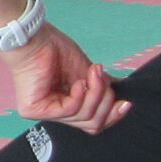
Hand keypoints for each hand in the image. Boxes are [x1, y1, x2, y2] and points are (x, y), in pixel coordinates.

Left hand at [2, 26, 129, 134]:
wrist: (34, 37)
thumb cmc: (55, 50)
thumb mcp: (88, 73)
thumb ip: (102, 90)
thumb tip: (123, 104)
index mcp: (66, 106)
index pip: (94, 122)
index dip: (112, 115)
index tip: (126, 103)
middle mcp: (55, 113)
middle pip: (93, 124)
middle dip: (105, 102)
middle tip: (103, 80)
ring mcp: (43, 113)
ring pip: (84, 117)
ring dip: (95, 93)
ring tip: (92, 74)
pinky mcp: (34, 110)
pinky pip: (69, 110)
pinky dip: (79, 95)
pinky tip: (78, 82)